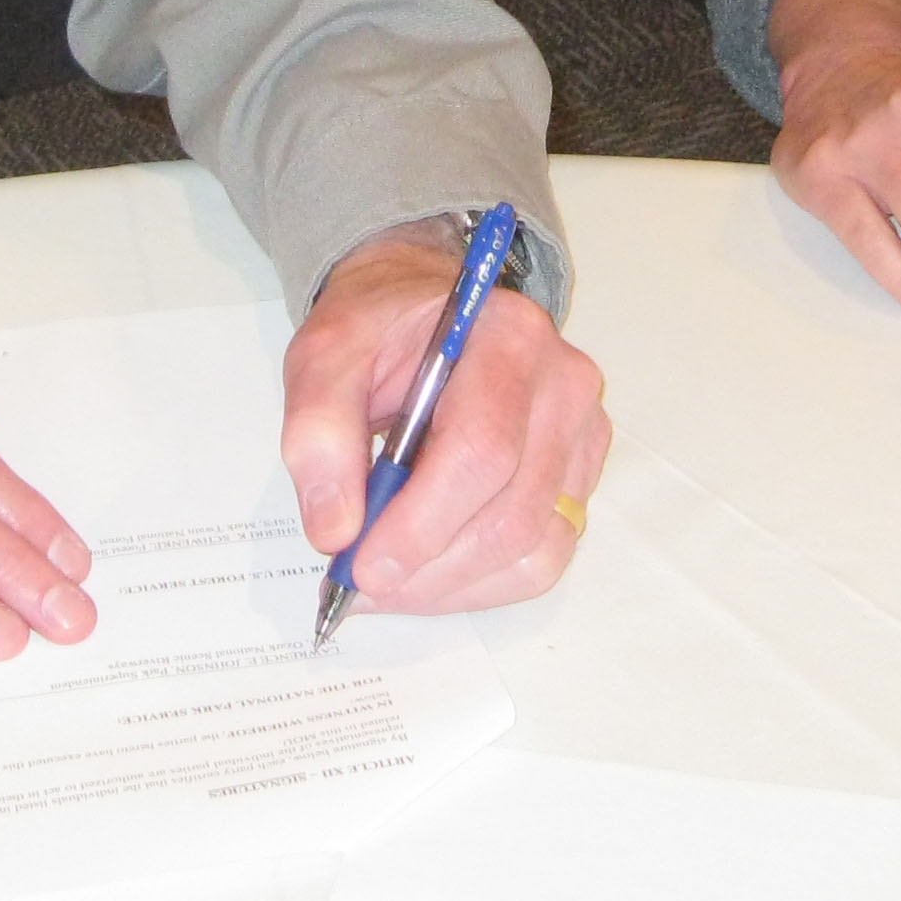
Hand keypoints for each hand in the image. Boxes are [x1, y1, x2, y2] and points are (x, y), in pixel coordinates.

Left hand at [279, 221, 609, 611]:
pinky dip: (482, 583)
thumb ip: (318, 431)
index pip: (481, 450)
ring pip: (534, 549)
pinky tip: (431, 571)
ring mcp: (581, 434)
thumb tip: (335, 530)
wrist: (423, 314)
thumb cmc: (378, 331)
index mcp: (507, 336)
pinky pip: (544, 557)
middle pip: (512, 513)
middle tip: (362, 585)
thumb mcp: (324, 355)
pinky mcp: (579, 475)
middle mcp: (563, 385)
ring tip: (391, 581)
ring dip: (453, 586)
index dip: (421, 523)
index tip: (362, 566)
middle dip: (429, 568)